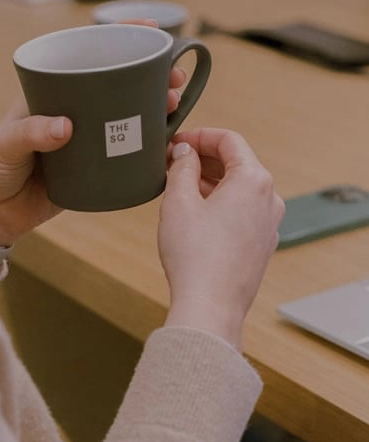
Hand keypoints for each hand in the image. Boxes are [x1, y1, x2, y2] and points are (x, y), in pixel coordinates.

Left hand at [0, 19, 186, 245]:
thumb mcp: (3, 146)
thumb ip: (30, 134)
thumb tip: (66, 126)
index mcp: (48, 97)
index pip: (83, 59)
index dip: (116, 39)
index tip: (146, 28)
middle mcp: (70, 115)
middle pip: (115, 87)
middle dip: (149, 77)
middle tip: (172, 78)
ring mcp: (82, 144)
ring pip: (124, 120)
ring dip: (152, 110)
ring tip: (173, 105)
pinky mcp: (89, 173)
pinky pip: (121, 158)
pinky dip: (144, 150)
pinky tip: (164, 144)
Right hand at [158, 128, 284, 349]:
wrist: (210, 305)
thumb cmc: (194, 255)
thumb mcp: (179, 202)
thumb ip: (182, 168)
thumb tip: (184, 152)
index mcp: (253, 181)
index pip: (229, 141)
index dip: (199, 136)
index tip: (176, 142)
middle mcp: (269, 199)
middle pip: (237, 164)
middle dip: (203, 159)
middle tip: (172, 163)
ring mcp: (269, 224)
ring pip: (239, 189)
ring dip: (210, 182)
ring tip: (178, 190)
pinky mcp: (262, 244)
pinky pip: (242, 212)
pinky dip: (220, 204)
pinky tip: (195, 216)